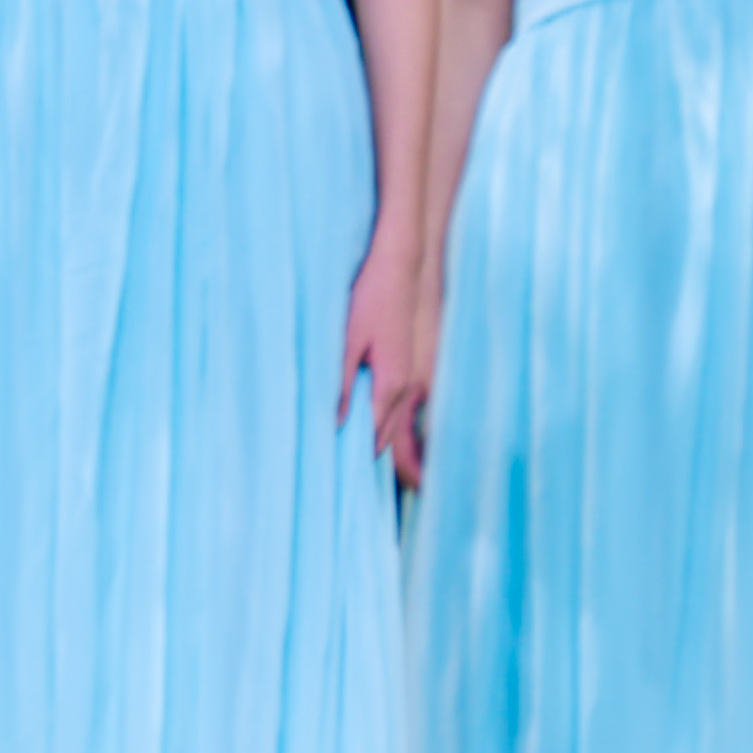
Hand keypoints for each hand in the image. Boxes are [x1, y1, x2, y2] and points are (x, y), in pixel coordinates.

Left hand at [340, 239, 428, 482]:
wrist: (400, 269)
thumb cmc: (370, 301)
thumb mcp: (346, 342)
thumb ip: (340, 383)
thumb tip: (334, 421)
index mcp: (391, 386)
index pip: (378, 439)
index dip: (362, 459)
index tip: (345, 481)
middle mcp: (410, 389)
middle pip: (394, 439)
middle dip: (376, 459)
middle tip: (353, 483)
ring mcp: (418, 379)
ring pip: (402, 425)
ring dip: (385, 442)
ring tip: (362, 461)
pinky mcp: (417, 367)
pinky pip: (405, 407)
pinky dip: (390, 421)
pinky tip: (373, 422)